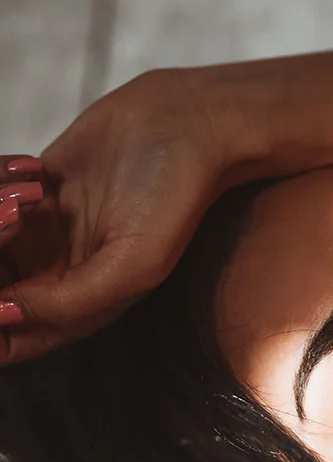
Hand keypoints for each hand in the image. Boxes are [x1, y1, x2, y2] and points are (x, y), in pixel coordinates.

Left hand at [0, 68, 226, 362]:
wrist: (185, 122)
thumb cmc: (174, 196)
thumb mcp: (135, 263)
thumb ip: (70, 302)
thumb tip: (7, 314)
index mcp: (81, 305)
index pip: (11, 339)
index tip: (0, 289)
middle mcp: (56, 275)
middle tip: (13, 222)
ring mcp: (42, 232)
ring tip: (27, 196)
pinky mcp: (34, 189)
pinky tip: (33, 172)